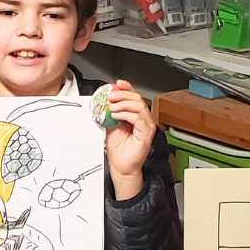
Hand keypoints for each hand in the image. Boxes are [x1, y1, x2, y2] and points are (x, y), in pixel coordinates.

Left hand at [103, 81, 155, 200]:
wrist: (121, 166)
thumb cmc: (118, 149)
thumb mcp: (110, 125)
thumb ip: (109, 113)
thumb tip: (102, 102)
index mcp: (136, 115)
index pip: (134, 97)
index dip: (126, 88)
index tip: (117, 83)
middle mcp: (143, 119)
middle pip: (137, 99)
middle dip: (123, 94)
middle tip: (111, 95)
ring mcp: (146, 126)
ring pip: (139, 107)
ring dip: (124, 104)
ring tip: (112, 107)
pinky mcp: (146, 134)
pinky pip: (138, 119)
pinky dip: (126, 115)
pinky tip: (116, 115)